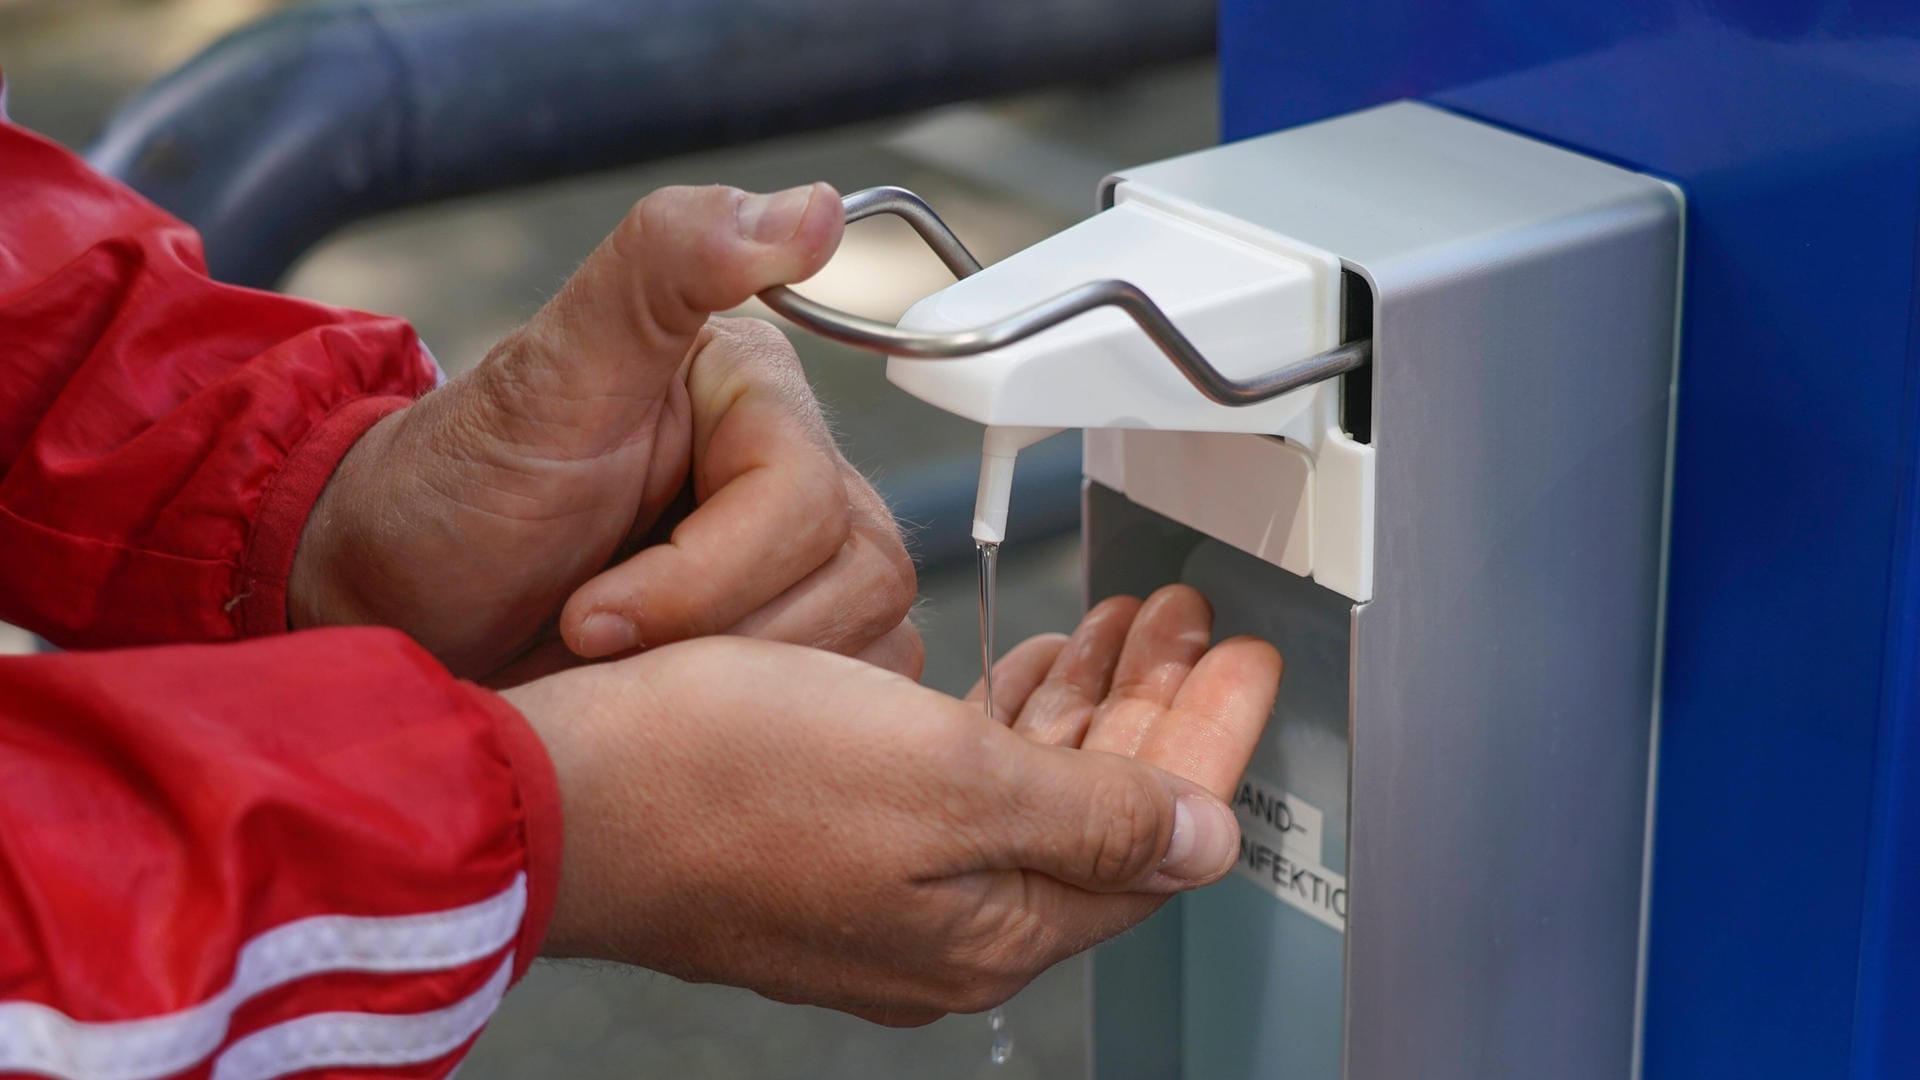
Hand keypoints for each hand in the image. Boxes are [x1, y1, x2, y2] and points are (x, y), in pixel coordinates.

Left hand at [290, 184, 920, 680]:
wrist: (407, 608)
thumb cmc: (459, 493)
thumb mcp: (546, 376)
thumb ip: (662, 268)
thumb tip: (810, 207)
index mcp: (761, 392)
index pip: (805, 503)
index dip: (699, 578)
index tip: (584, 615)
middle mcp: (812, 472)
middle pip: (854, 579)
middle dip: (708, 636)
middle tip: (593, 647)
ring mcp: (819, 567)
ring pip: (864, 644)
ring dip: (728, 686)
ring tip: (624, 676)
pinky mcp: (809, 643)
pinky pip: (851, 693)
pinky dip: (765, 720)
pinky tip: (674, 705)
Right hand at [503, 584, 1279, 1024]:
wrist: (559, 789)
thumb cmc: (727, 776)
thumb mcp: (945, 781)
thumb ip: (1094, 817)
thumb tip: (1203, 845)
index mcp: (991, 925)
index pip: (1156, 838)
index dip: (1213, 739)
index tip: (1247, 657)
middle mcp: (945, 925)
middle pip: (1099, 812)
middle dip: (1156, 707)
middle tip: (1188, 621)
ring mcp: (885, 887)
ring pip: (1029, 792)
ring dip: (1082, 704)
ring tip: (1120, 626)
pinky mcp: (830, 842)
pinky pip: (957, 784)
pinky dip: (1004, 721)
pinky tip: (1017, 672)